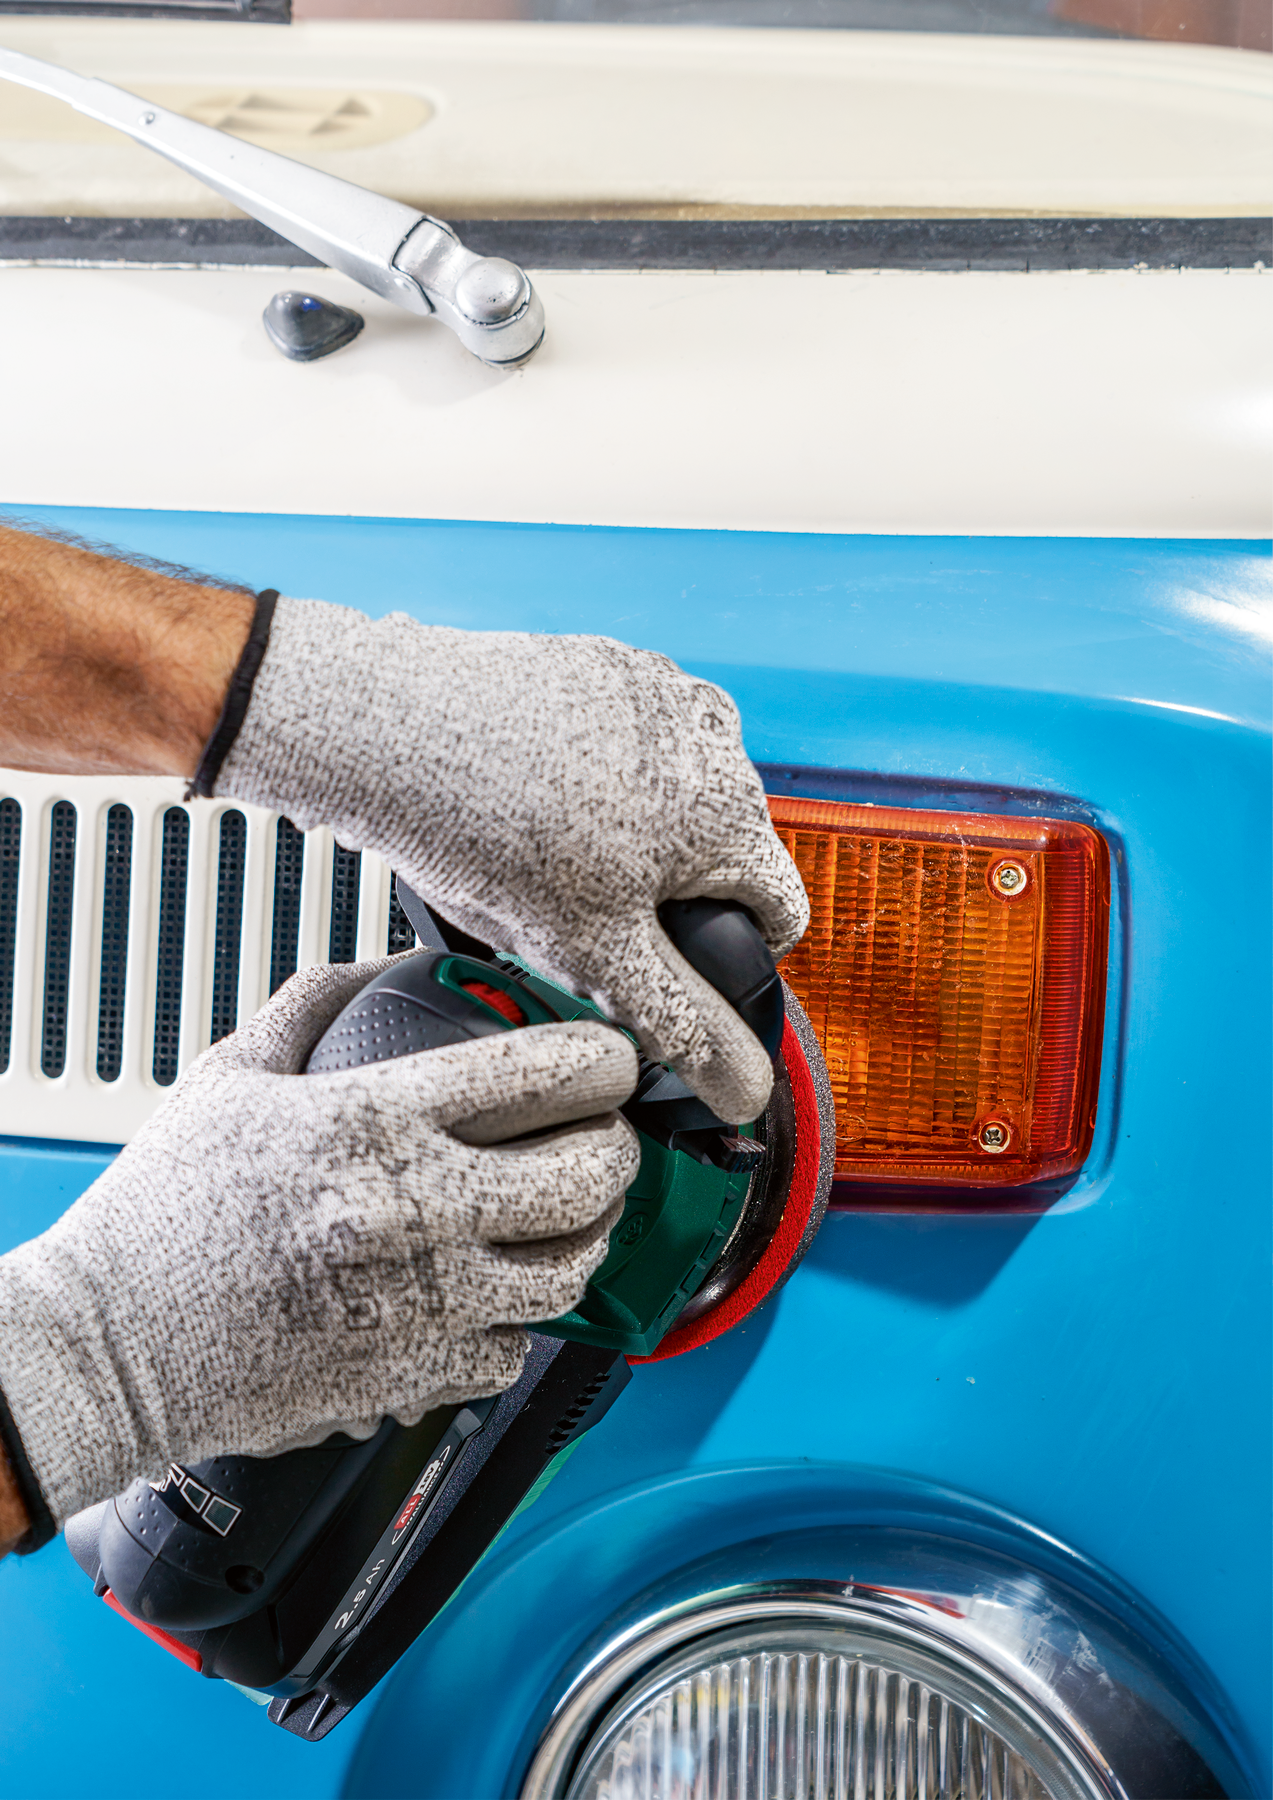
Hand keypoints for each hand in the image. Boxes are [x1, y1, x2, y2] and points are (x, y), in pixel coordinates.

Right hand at [0, 960, 637, 1527]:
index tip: (613, 1060)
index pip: (542, 1072)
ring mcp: (420, 1303)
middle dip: (617, 1145)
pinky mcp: (413, 1377)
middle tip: (605, 1136)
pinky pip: (514, 1349)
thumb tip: (397, 964)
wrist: (109, 1346)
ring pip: (571, 1267)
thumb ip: (322, 1002)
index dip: (604, 1058)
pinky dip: (516, 1319)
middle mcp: (412, 1211)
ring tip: (570, 1211)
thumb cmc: (163, 1210)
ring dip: (587, 1232)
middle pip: (587, 1172)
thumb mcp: (234, 1073)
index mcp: (372, 1121)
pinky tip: (490, 1289)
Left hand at [216, 603, 809, 1123]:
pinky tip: (531, 799)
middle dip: (668, 892)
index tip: (665, 967)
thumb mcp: (597, 955)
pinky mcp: (606, 665)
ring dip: (632, 834)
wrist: (396, 729)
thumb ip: (683, 1025)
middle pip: (722, 853)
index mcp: (733, 812)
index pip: (781, 913)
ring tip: (548, 854)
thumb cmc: (491, 830)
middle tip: (585, 912)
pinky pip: (627, 742)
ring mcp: (661, 692)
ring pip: (673, 798)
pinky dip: (593, 775)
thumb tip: (743, 1088)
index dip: (725, 959)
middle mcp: (716, 739)